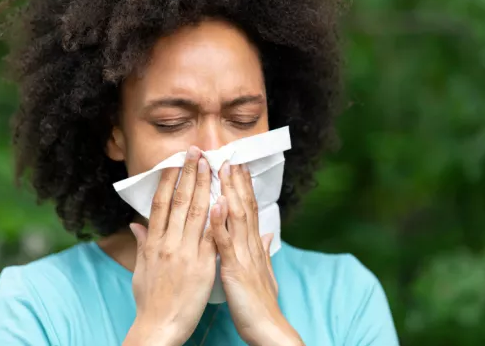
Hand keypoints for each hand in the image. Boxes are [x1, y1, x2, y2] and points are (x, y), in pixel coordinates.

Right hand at [123, 147, 216, 345]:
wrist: (158, 327)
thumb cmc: (149, 301)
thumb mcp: (140, 270)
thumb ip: (141, 243)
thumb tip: (135, 224)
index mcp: (153, 242)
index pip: (160, 203)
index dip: (168, 180)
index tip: (175, 161)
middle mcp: (168, 243)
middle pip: (179, 201)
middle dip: (189, 174)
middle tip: (197, 151)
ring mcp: (185, 253)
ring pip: (195, 212)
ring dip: (204, 186)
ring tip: (211, 165)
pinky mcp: (202, 266)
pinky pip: (211, 237)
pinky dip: (217, 217)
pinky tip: (223, 199)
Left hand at [211, 162, 303, 345]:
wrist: (268, 329)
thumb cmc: (261, 304)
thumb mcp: (263, 273)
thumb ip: (263, 251)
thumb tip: (268, 234)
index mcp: (253, 246)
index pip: (248, 210)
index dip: (242, 187)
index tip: (236, 166)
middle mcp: (251, 245)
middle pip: (244, 206)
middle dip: (237, 181)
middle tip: (229, 156)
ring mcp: (244, 255)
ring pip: (237, 217)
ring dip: (230, 191)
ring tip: (224, 169)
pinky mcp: (235, 268)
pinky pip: (226, 242)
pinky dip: (221, 223)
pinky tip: (216, 204)